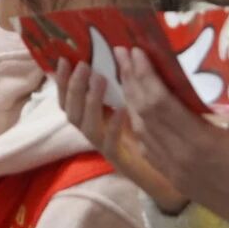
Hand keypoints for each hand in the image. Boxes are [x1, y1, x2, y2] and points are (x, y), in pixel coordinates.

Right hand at [56, 58, 188, 213]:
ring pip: (86, 126)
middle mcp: (94, 133)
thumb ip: (125, 85)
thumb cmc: (151, 136)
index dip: (62, 81)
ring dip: (90, 101)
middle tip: (83, 65)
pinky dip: (113, 126)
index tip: (63, 58)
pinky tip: (122, 110)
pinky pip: (110, 144)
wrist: (166, 175)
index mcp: (94, 118)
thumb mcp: (134, 105)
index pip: (68, 99)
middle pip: (71, 111)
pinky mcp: (121, 162)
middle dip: (74, 87)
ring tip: (99, 79)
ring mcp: (105, 148)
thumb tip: (122, 52)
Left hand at [116, 46, 228, 227]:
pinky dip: (138, 125)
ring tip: (127, 74)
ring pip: (141, 129)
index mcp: (201, 141)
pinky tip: (135, 109)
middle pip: (144, 112)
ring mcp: (172, 169)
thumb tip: (221, 63)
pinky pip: (146, 147)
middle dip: (131, 80)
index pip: (160, 103)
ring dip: (131, 100)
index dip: (145, 76)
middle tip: (123, 54)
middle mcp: (180, 155)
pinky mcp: (172, 177)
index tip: (136, 51)